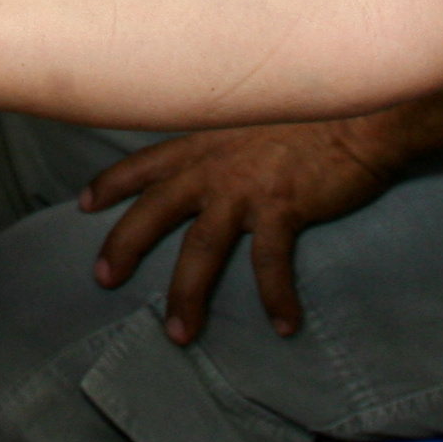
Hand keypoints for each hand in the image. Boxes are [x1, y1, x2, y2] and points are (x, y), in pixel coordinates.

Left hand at [79, 121, 405, 344]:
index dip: (112, 182)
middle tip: (102, 278)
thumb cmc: (313, 110)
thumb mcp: (254, 113)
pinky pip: (270, 264)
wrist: (358, 108)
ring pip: (200, 249)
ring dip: (186, 295)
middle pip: (154, 209)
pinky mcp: (282, 207)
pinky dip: (276, 297)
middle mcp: (215, 163)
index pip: (145, 161)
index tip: (84, 203)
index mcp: (206, 139)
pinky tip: (285, 325)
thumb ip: (230, 134)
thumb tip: (221, 155)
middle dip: (123, 245)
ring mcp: (245, 187)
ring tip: (179, 334)